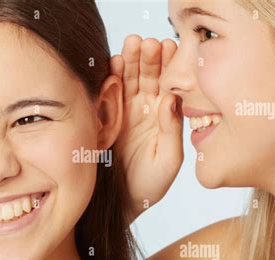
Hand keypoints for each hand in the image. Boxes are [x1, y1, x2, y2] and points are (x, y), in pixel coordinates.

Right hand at [111, 35, 182, 220]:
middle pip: (145, 76)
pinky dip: (107, 80)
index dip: (169, 65)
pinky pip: (105, 95)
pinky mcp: (102, 118)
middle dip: (147, 57)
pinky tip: (112, 65)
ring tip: (130, 47)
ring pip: (125, 80)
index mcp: (163, 116)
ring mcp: (122, 112)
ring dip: (127, 62)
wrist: (121, 202)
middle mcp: (143, 109)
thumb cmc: (149, 185)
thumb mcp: (168, 160)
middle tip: (147, 43)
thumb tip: (171, 100)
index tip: (169, 48)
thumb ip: (172, 131)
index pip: (168, 84)